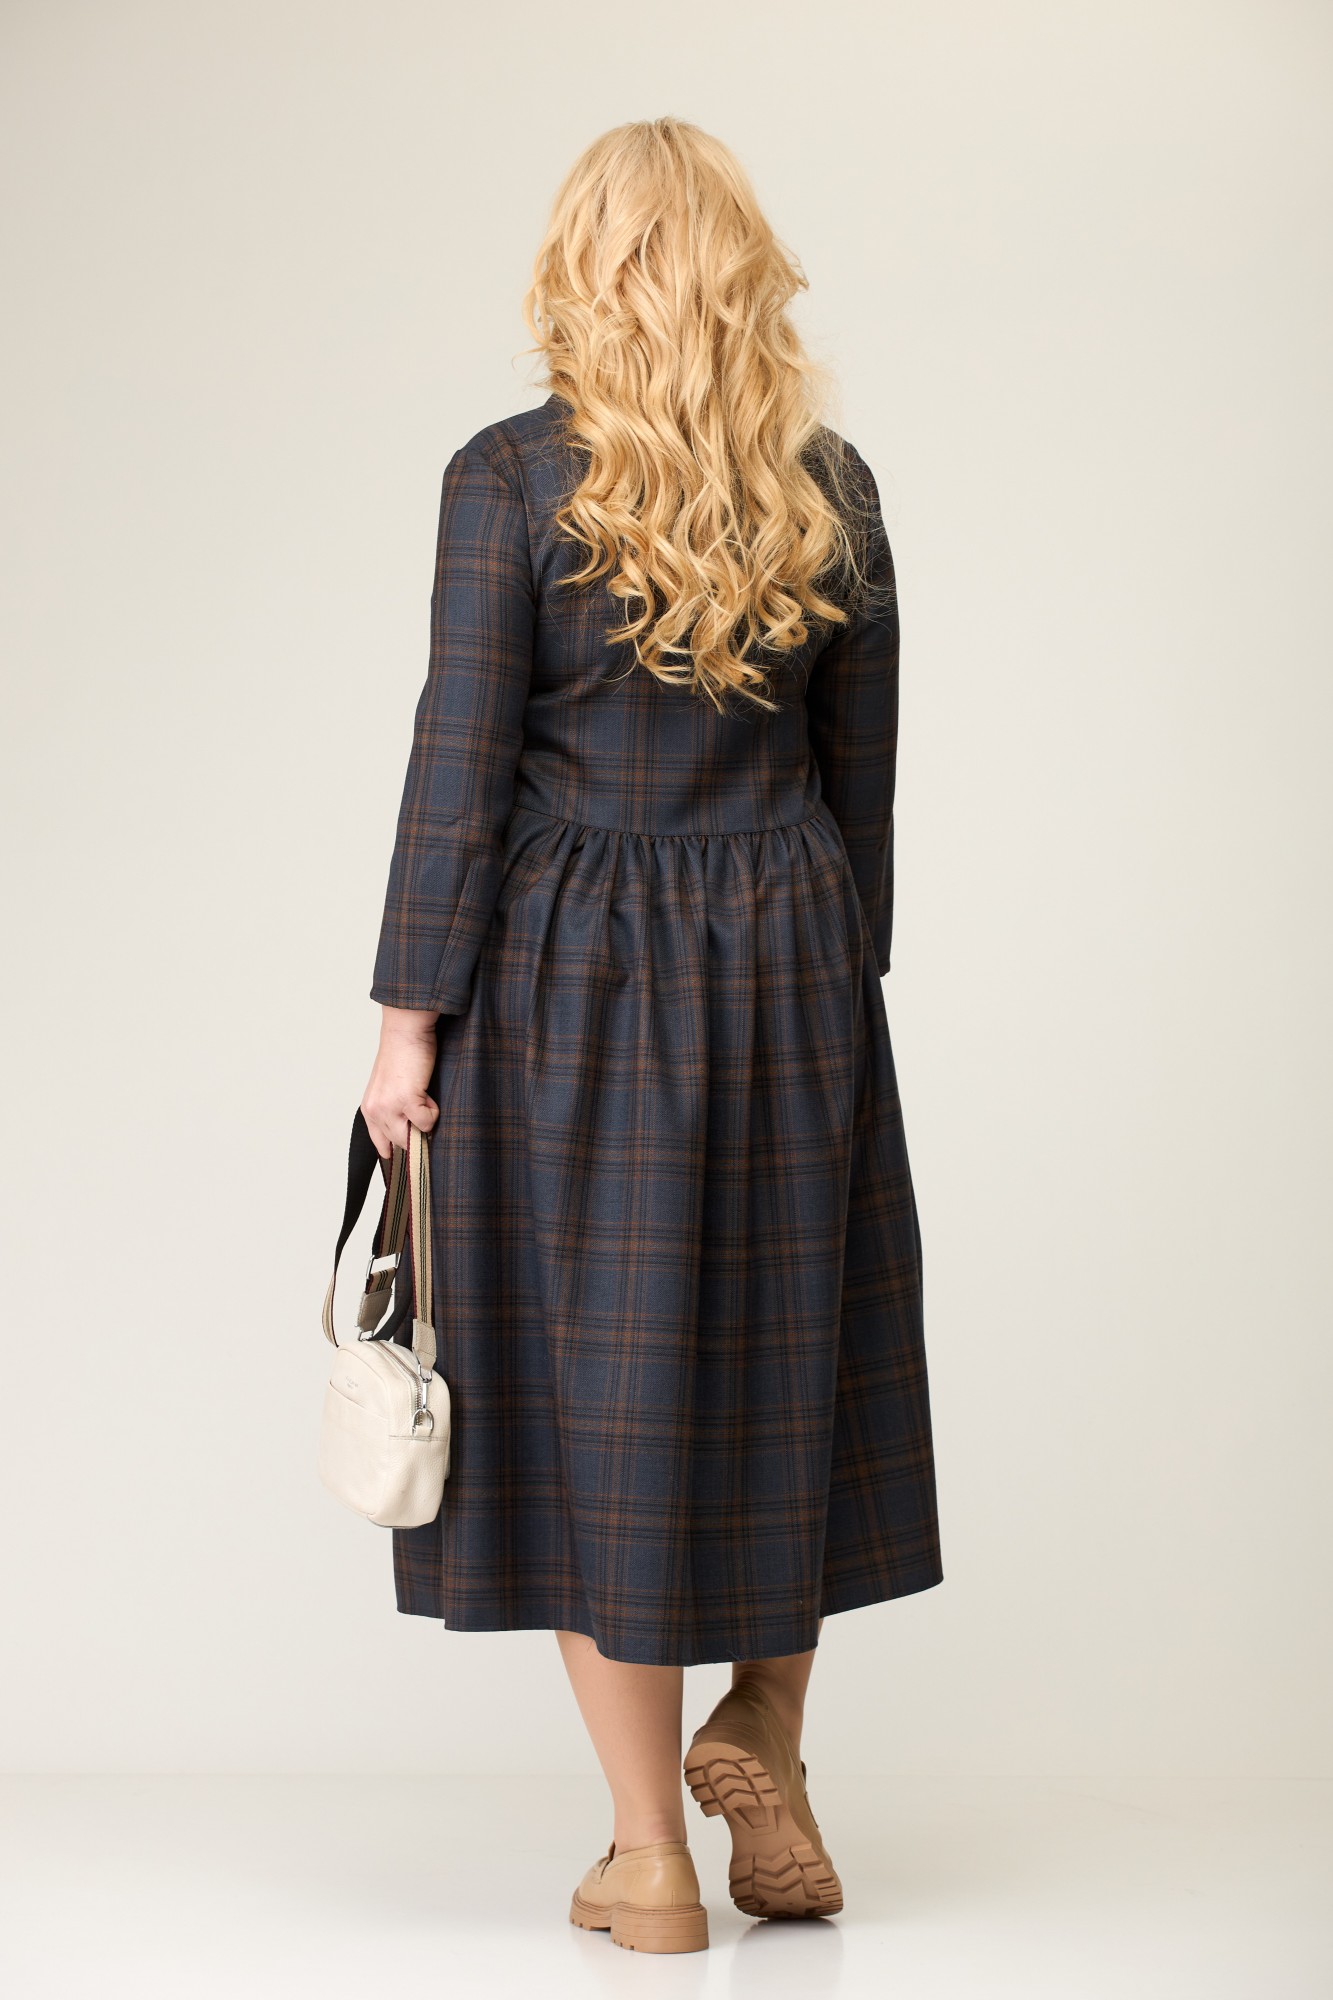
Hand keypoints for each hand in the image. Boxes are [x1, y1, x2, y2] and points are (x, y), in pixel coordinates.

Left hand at [361, 1006, 441, 1158]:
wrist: (406, 1030)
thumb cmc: (403, 1054)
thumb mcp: (390, 1088)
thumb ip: (396, 1111)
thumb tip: (416, 1135)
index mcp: (369, 1108)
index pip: (380, 1145)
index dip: (397, 1148)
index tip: (412, 1148)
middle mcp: (375, 1111)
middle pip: (401, 1144)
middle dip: (417, 1133)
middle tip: (423, 1108)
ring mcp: (388, 1107)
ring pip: (413, 1137)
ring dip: (425, 1122)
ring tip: (424, 1098)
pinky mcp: (405, 1101)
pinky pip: (426, 1123)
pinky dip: (433, 1111)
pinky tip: (427, 1092)